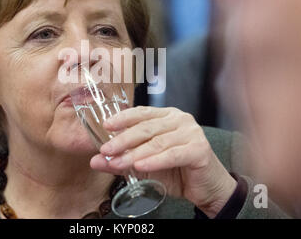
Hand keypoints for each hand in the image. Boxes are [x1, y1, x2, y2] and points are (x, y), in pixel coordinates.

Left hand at [90, 106, 236, 217]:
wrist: (205, 188)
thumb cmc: (176, 171)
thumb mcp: (144, 165)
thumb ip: (121, 160)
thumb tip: (95, 160)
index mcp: (166, 116)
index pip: (141, 113)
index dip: (123, 118)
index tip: (106, 126)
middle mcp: (180, 119)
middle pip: (146, 128)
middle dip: (123, 140)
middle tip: (106, 151)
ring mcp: (191, 132)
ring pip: (157, 142)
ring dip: (135, 154)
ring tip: (117, 163)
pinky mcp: (199, 148)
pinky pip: (173, 154)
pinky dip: (155, 160)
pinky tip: (140, 166)